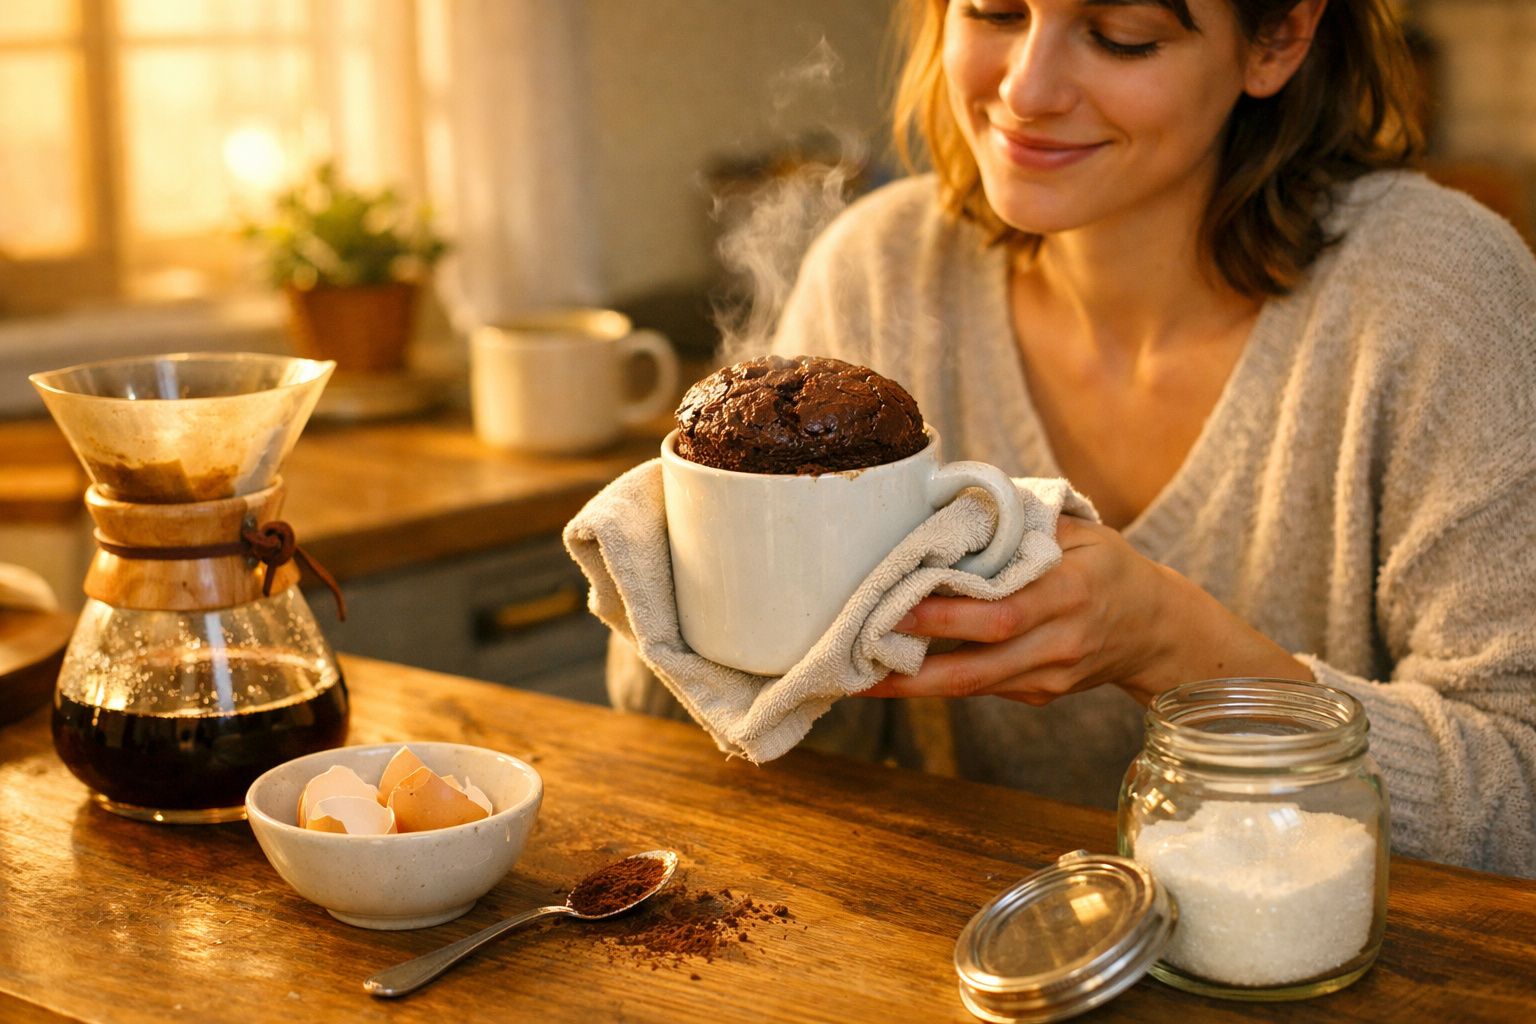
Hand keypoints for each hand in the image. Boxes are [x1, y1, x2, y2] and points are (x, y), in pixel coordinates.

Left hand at [860, 516, 1310, 704]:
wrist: (1156, 629)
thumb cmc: (1108, 568)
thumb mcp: (1081, 532)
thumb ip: (1021, 525)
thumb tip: (950, 507)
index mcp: (1071, 591)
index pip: (1001, 610)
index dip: (946, 614)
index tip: (895, 603)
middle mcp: (1061, 641)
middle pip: (980, 662)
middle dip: (916, 663)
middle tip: (859, 648)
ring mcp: (1051, 676)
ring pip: (974, 687)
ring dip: (914, 684)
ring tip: (859, 672)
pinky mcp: (1040, 695)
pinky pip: (983, 688)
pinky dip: (938, 682)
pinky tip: (896, 673)